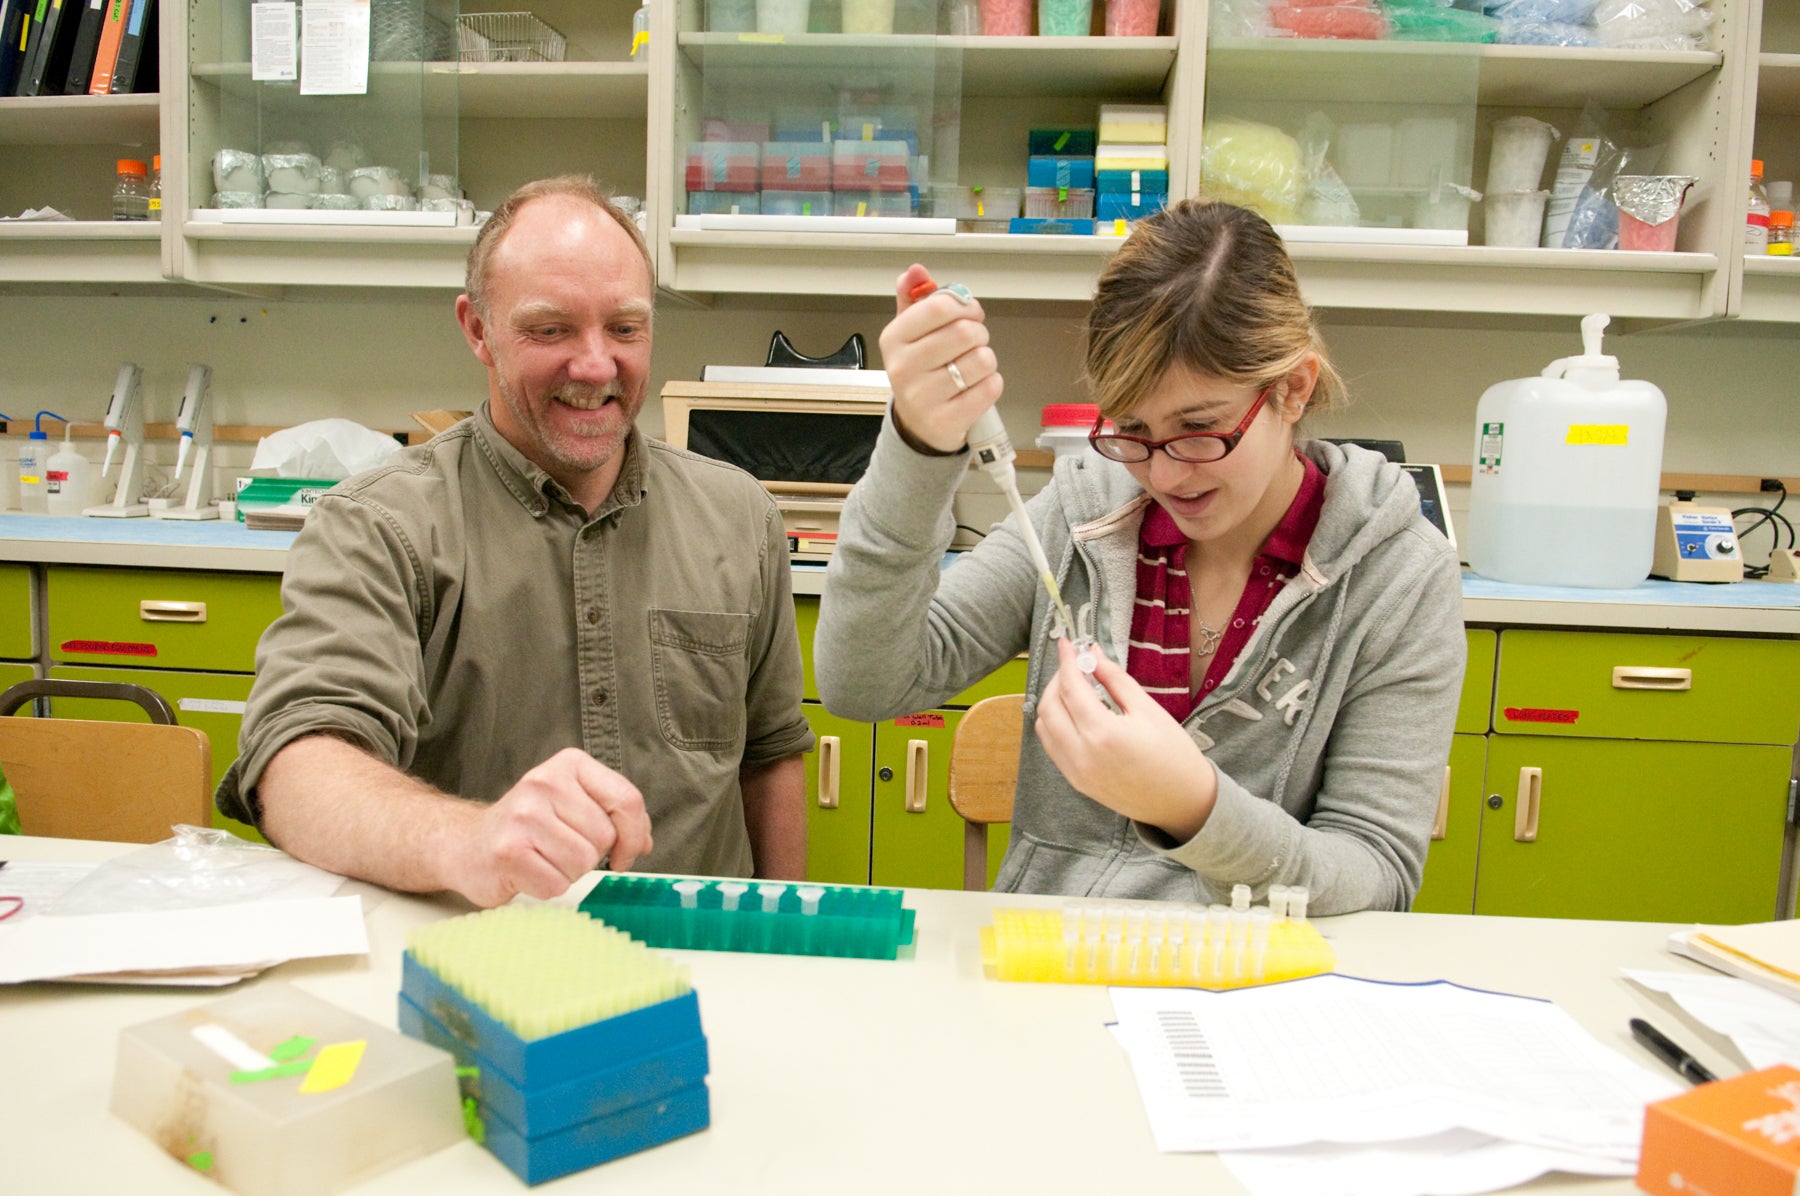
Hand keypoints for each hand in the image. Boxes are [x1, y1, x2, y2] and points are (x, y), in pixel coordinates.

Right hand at [447, 748, 652, 906]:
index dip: (635, 835)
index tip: (626, 853)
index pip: (627, 800)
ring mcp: (524, 816)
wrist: (467, 844)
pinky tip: (529, 871)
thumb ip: (615, 817)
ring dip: (569, 872)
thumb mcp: (574, 804)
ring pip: (583, 862)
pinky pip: (557, 883)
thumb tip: (644, 842)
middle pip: (605, 837)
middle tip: (561, 848)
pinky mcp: (509, 851)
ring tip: (544, 858)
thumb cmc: (529, 827)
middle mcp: (544, 782)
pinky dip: (548, 886)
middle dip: (592, 854)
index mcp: (569, 765)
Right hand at [878, 264, 1003, 453]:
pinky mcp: (946, 420)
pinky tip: (976, 387)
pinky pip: (990, 388)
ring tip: (973, 366)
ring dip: (987, 359)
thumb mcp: (910, 334)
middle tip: (974, 342)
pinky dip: (991, 383)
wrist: (918, 425)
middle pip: (965, 332)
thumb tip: (915, 270)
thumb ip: (914, 299)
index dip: (966, 305)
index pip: (940, 307)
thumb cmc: (920, 371)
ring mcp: (923, 397)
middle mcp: (903, 367)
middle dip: (979, 333)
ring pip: (982, 360)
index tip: (970, 312)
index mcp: (893, 338)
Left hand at [1034, 637, 1218, 842]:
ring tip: (1074, 688)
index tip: (1067, 643)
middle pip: (1049, 706)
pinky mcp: (1076, 782)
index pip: (1070, 688)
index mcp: (1102, 734)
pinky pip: (1052, 746)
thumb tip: (1093, 653)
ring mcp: (1075, 772)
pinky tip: (1074, 714)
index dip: (1066, 661)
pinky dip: (1055, 724)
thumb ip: (1115, 679)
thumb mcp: (1148, 709)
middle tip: (1074, 665)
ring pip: (1044, 727)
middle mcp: (1081, 755)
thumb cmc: (1174, 754)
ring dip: (1053, 702)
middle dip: (1057, 680)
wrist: (1183, 803)